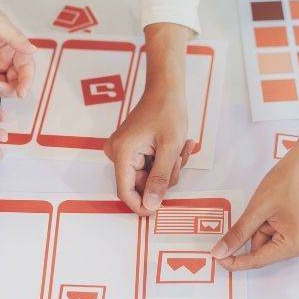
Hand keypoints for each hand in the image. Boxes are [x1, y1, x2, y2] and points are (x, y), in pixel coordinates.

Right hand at [105, 22, 192, 214]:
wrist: (166, 88)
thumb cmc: (168, 111)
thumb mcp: (169, 148)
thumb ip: (160, 179)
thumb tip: (150, 206)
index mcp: (122, 153)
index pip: (126, 192)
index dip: (142, 205)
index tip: (160, 209)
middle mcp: (117, 153)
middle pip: (140, 184)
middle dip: (164, 177)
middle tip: (179, 159)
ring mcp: (123, 151)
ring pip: (148, 176)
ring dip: (168, 168)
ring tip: (182, 147)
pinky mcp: (132, 149)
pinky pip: (149, 166)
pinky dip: (165, 161)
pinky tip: (178, 146)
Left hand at [211, 142, 298, 270]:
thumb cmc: (288, 179)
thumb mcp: (258, 208)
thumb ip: (238, 234)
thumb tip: (220, 252)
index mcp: (296, 244)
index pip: (258, 260)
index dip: (235, 260)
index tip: (217, 257)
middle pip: (266, 251)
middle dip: (255, 232)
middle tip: (259, 210)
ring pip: (272, 243)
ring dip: (264, 227)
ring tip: (273, 205)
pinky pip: (282, 236)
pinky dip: (273, 225)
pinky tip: (278, 208)